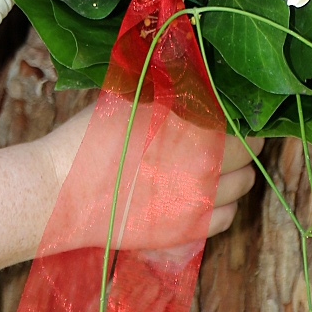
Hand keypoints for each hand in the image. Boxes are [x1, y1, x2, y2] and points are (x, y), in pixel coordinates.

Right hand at [35, 108, 260, 250]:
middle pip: (249, 153)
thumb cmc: (93, 136)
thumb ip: (173, 92)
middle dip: (242, 142)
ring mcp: (197, 203)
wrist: (63, 190)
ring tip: (216, 164)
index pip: (241, 121)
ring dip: (235, 172)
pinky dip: (223, 204)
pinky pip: (225, 218)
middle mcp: (205, 166)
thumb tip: (198, 80)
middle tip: (227, 135)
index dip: (240, 115)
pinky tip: (205, 193)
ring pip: (242, 186)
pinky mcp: (184, 232)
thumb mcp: (135, 98)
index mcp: (195, 129)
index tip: (231, 112)